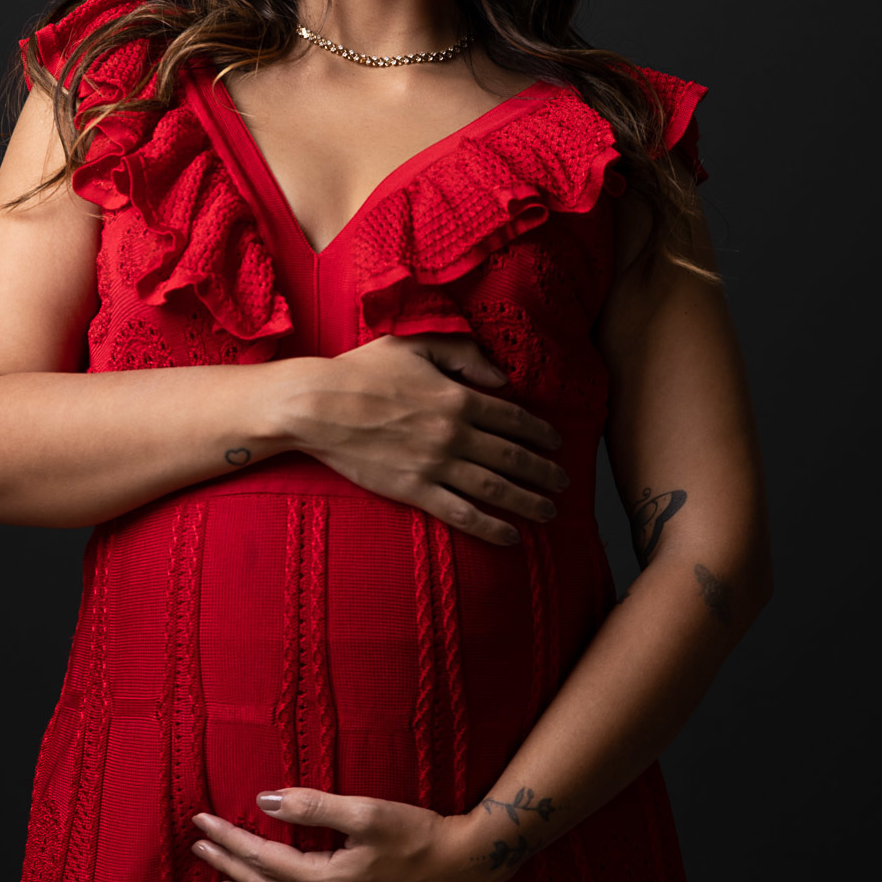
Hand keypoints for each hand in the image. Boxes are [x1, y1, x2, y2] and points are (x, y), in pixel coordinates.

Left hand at [190, 787, 498, 881]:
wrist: (461, 867)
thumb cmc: (417, 832)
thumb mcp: (366, 811)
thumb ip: (314, 805)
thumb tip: (266, 798)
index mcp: (326, 877)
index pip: (263, 857)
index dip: (230, 838)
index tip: (202, 820)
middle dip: (227, 864)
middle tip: (198, 845)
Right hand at [286, 334, 566, 545]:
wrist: (317, 405)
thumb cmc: (361, 370)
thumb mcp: (414, 345)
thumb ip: (462, 354)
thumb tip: (500, 377)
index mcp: (457, 397)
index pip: (512, 418)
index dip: (540, 433)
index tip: (556, 443)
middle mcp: (454, 433)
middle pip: (512, 456)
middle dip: (544, 471)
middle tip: (564, 482)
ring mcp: (435, 464)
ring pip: (495, 488)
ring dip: (528, 501)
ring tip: (549, 511)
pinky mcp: (414, 490)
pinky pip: (461, 513)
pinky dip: (490, 527)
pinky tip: (511, 537)